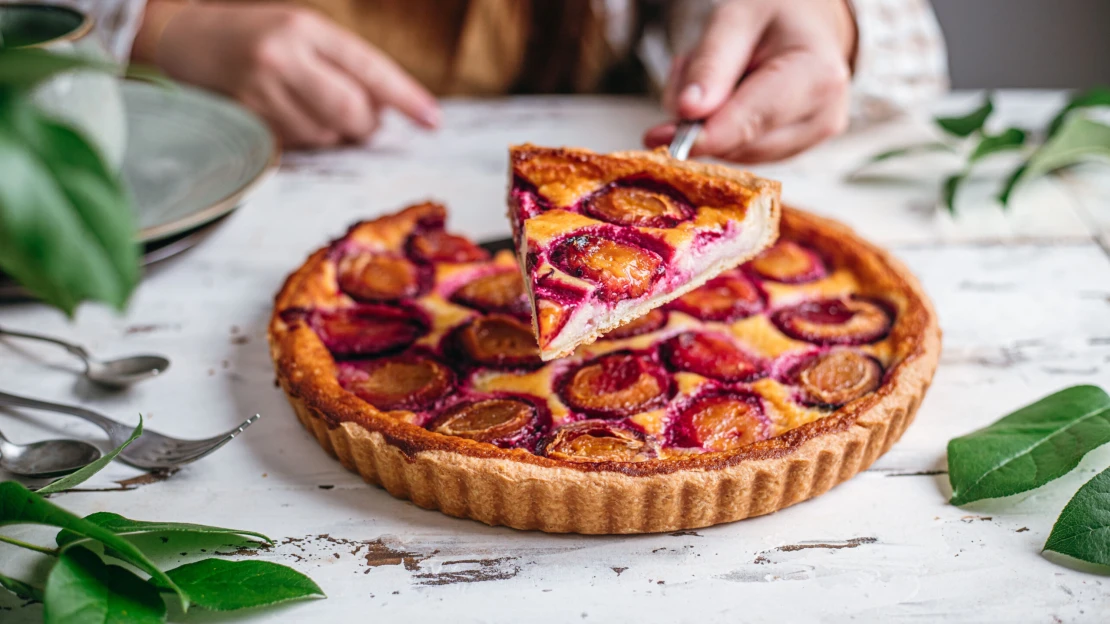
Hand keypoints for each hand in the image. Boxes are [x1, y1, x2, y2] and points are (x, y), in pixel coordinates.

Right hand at [136, 2, 439, 148]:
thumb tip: (387, 111)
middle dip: (365, 125)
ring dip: (332, 134)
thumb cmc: (258, 37)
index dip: (405, 97)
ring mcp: (258, 90)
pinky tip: (289, 117)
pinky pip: (294, 145)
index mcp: (305, 28)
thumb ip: (345, 66)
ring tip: (313, 109)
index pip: (368, 68)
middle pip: (349, 111)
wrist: (183, 40)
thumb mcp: (303, 33)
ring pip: (323, 134)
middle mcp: (281, 56)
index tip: (432, 120)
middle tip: (364, 123)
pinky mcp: (242, 119)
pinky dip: (304, 139)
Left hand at [644, 0, 856, 162]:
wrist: (807, 22)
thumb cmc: (774, 14)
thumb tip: (687, 112)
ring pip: (737, 153)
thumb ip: (711, 65)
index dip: (703, 136)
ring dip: (710, 124)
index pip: (752, 120)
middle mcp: (823, 115)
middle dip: (700, 119)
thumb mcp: (735, 19)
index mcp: (817, 75)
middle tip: (684, 74)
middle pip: (740, 143)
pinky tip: (727, 96)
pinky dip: (723, 130)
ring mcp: (813, 137)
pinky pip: (743, 153)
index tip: (658, 138)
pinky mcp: (798, 148)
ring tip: (715, 76)